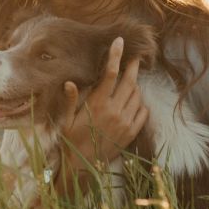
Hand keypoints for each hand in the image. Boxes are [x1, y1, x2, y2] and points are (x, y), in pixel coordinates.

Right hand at [59, 36, 149, 169]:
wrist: (82, 167)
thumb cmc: (71, 141)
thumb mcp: (66, 120)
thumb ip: (70, 100)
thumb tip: (69, 82)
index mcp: (97, 104)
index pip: (110, 74)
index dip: (116, 56)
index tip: (120, 42)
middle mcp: (114, 111)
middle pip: (129, 81)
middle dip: (133, 66)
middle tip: (135, 57)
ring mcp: (125, 123)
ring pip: (137, 96)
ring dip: (135, 86)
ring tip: (130, 81)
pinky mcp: (131, 133)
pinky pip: (142, 113)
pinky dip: (140, 104)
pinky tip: (134, 102)